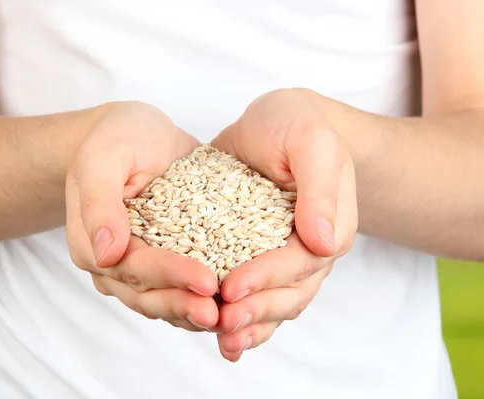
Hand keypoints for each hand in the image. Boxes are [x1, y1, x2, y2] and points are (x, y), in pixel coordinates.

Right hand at [66, 102, 218, 330]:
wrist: (136, 135)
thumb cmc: (117, 138)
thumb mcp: (104, 156)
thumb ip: (99, 201)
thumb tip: (105, 253)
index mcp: (91, 242)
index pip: (133, 268)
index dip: (170, 276)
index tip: (206, 281)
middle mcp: (111, 263)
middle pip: (148, 294)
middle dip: (185, 304)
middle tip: (221, 313)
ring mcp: (137, 267)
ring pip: (165, 300)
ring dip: (195, 312)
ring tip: (230, 317)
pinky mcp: (163, 262)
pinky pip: (181, 289)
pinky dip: (203, 299)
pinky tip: (232, 304)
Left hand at [211, 89, 357, 360]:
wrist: (278, 121)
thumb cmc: (297, 124)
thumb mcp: (310, 142)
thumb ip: (320, 188)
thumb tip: (323, 240)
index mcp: (328, 225)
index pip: (300, 262)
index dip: (267, 278)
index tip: (232, 288)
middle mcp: (308, 248)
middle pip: (289, 293)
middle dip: (256, 311)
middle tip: (222, 322)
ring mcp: (282, 255)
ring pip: (273, 302)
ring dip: (250, 325)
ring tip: (222, 341)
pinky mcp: (254, 254)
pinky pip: (253, 292)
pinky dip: (240, 316)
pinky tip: (219, 336)